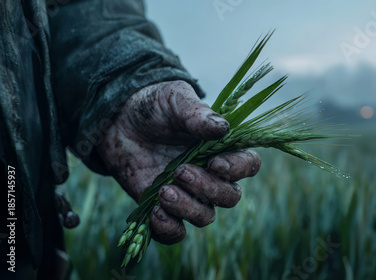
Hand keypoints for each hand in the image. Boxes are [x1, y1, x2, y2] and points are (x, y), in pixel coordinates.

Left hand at [96, 81, 260, 243]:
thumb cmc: (154, 106)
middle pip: (229, 197)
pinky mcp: (163, 208)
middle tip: (180, 172)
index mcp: (221, 148)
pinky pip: (175, 232)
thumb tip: (222, 128)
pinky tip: (154, 212)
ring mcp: (188, 194)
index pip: (248, 165)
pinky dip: (168, 229)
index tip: (214, 162)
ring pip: (205, 216)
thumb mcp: (175, 100)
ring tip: (163, 191)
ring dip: (187, 208)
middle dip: (208, 189)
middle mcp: (210, 175)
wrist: (118, 119)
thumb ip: (198, 114)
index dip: (237, 168)